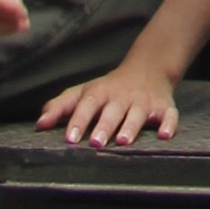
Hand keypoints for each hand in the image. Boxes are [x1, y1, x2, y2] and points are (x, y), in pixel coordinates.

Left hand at [38, 43, 182, 146]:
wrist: (149, 67)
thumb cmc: (110, 88)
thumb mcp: (84, 91)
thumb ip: (61, 106)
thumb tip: (39, 124)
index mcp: (101, 92)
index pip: (88, 103)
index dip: (78, 120)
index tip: (69, 138)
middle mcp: (123, 96)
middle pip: (113, 110)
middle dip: (105, 126)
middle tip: (96, 143)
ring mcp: (144, 101)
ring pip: (138, 113)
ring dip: (131, 126)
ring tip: (124, 141)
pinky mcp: (164, 106)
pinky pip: (169, 114)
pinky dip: (169, 124)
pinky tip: (164, 134)